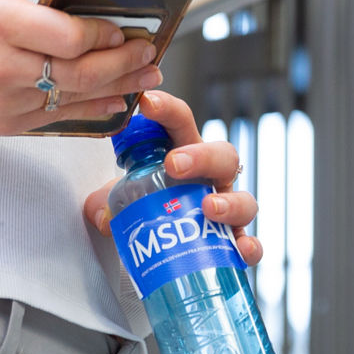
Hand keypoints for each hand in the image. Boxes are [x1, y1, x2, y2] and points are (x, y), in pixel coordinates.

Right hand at [0, 0, 163, 135]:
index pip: (65, 36)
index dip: (102, 35)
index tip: (124, 28)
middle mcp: (1, 66)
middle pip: (78, 73)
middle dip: (123, 64)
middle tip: (150, 54)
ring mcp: (3, 100)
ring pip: (73, 99)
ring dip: (117, 88)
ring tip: (146, 78)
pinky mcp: (3, 123)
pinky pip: (56, 119)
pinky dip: (91, 111)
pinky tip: (114, 100)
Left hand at [82, 90, 264, 265]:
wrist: (162, 244)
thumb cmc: (148, 206)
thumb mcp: (121, 200)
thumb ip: (105, 202)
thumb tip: (102, 215)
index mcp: (183, 154)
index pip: (180, 122)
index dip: (167, 110)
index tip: (148, 104)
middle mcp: (211, 179)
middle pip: (222, 155)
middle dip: (201, 156)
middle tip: (173, 165)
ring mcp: (227, 210)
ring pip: (244, 199)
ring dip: (230, 202)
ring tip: (209, 208)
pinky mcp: (234, 242)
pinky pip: (250, 244)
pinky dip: (250, 247)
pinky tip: (241, 250)